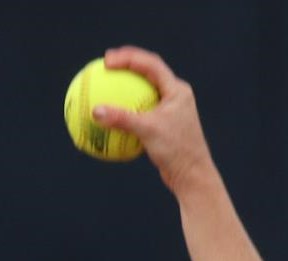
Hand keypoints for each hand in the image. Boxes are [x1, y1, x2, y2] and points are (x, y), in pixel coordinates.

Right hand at [97, 46, 213, 196]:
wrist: (192, 177)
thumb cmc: (176, 151)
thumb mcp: (148, 132)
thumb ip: (121, 119)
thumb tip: (94, 111)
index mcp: (177, 91)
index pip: (151, 64)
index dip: (128, 57)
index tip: (106, 60)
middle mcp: (175, 97)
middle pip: (148, 72)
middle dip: (127, 65)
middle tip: (104, 64)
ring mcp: (170, 111)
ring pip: (144, 91)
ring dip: (126, 87)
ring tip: (105, 85)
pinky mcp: (164, 125)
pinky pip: (141, 112)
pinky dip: (125, 111)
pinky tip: (108, 116)